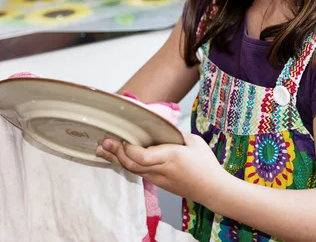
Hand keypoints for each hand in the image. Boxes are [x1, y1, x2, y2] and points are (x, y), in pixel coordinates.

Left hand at [97, 133, 226, 206]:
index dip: (128, 149)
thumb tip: (159, 126)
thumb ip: (175, 134)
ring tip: (102, 150)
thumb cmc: (206, 164)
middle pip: (132, 165)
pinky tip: (117, 158)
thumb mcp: (194, 141)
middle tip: (103, 141)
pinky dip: (125, 164)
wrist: (213, 190)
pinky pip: (138, 173)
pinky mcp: (158, 183)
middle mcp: (161, 170)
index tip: (122, 138)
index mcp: (171, 157)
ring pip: (132, 170)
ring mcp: (158, 179)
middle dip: (116, 153)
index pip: (142, 157)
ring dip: (116, 160)